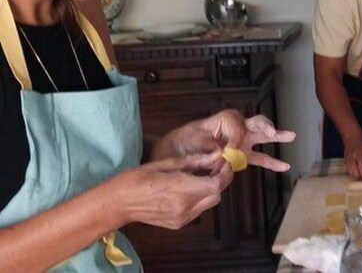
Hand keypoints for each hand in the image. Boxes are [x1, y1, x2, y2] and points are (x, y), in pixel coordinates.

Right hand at [111, 152, 232, 229]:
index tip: (224, 162)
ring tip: (205, 175)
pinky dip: (201, 198)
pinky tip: (192, 188)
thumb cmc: (137, 178)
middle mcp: (184, 207)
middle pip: (216, 196)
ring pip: (209, 203)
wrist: (117, 203)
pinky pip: (198, 210)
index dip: (224, 173)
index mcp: (180, 189)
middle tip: (217, 167)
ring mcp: (181, 218)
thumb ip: (194, 161)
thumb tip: (215, 155)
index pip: (216, 185)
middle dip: (220, 181)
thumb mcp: (166, 163)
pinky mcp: (178, 224)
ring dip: (211, 189)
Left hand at [156, 110, 295, 171]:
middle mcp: (233, 128)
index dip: (234, 141)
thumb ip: (208, 150)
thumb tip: (223, 158)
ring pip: (261, 136)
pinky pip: (258, 158)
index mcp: (220, 121)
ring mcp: (238, 141)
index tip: (227, 154)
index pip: (236, 127)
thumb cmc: (177, 146)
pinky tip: (284, 166)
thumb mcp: (189, 145)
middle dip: (264, 126)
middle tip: (271, 132)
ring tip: (291, 136)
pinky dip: (271, 162)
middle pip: (253, 122)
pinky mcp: (240, 155)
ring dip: (275, 136)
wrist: (169, 153)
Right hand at [343, 134, 361, 179]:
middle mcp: (358, 153)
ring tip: (361, 177)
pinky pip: (348, 169)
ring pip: (354, 169)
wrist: (352, 137)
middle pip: (361, 167)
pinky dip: (352, 174)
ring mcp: (351, 156)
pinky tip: (355, 174)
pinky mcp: (346, 159)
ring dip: (358, 176)